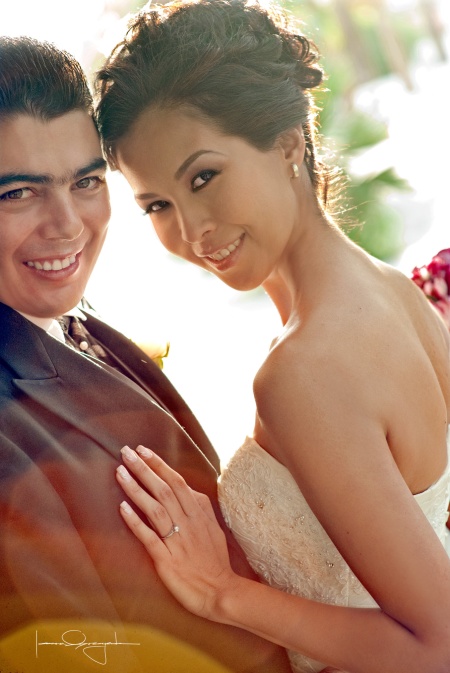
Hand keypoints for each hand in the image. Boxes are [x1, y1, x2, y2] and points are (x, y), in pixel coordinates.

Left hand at [116, 445, 238, 620]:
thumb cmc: (215, 561)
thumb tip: (187, 489)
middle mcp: (188, 523)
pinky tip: (122, 508)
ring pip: (155, 508)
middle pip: (164, 489)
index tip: (142, 450)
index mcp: (199, 513)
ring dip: (136, 489)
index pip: (177, 481)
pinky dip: (135, 522)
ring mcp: (177, 541)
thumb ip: (200, 508)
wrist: (222, 592)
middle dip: (144, 469)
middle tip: (125, 452)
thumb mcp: (213, 528)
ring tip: (120, 472)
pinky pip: (149, 538)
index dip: (159, 465)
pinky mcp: (167, 560)